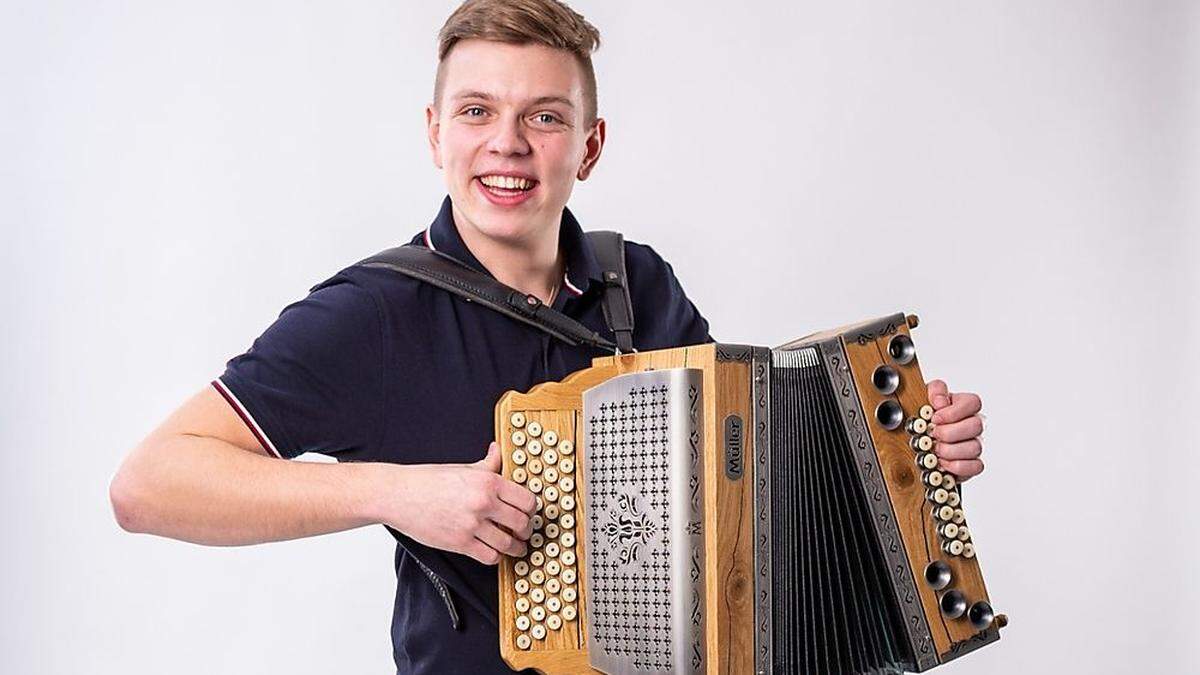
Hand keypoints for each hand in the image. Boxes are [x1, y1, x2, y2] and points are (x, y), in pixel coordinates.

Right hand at [381, 442, 535, 564]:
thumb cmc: (427, 480)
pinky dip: (495, 556)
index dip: (531, 509)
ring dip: (515, 548)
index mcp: (488, 481)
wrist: (399, 495)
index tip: (528, 513)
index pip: (526, 500)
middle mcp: (483, 503)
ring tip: (515, 547)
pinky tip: (493, 551)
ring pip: (508, 544)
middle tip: (523, 532)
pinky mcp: (460, 543)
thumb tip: (498, 451)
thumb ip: (487, 463)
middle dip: (525, 530)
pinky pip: (489, 556)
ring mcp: (472, 524)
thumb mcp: (462, 467)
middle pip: (521, 523)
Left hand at [926, 380, 984, 479]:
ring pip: (975, 447)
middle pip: (976, 426)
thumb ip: (936, 390)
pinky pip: (976, 466)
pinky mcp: (973, 463)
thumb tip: (940, 401)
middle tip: (934, 435)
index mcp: (965, 406)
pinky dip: (957, 466)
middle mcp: (974, 425)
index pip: (973, 402)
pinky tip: (943, 462)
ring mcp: (975, 444)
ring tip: (936, 449)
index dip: (953, 412)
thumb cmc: (929, 417)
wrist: (924, 438)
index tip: (935, 418)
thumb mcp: (927, 397)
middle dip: (949, 432)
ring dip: (950, 450)